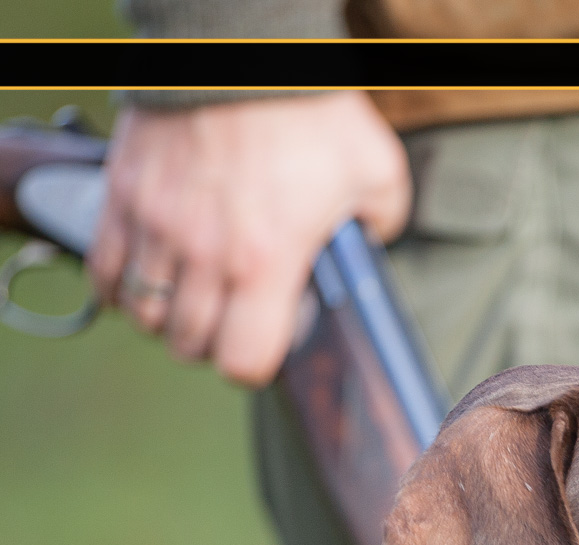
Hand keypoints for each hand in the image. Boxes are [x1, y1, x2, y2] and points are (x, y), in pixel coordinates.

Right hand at [89, 92, 410, 386]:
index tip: (269, 343)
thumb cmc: (310, 111)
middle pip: (188, 344)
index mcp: (266, 261)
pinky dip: (123, 287)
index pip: (244, 361)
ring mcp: (156, 228)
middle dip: (214, 344)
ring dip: (169, 318)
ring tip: (195, 300)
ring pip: (145, 313)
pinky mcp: (123, 199)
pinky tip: (150, 278)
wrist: (242, 51)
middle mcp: (204, 255)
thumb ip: (379, 224)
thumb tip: (369, 245)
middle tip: (234, 321)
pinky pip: (105, 271)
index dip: (257, 365)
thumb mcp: (377, 173)